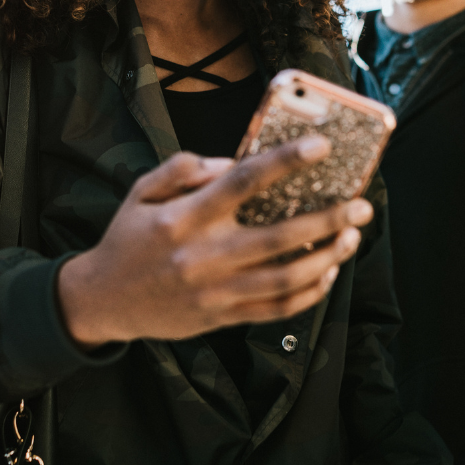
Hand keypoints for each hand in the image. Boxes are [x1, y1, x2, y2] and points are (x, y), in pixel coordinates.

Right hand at [56, 136, 372, 347]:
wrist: (103, 300)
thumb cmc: (128, 238)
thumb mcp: (142, 191)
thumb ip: (183, 169)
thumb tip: (232, 163)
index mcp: (185, 218)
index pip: (243, 183)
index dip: (285, 162)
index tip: (321, 146)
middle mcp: (203, 256)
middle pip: (278, 238)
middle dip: (327, 220)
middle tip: (361, 204)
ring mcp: (215, 292)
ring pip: (284, 279)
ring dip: (327, 259)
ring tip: (353, 237)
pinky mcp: (221, 318)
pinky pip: (274, 310)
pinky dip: (307, 295)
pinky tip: (327, 274)